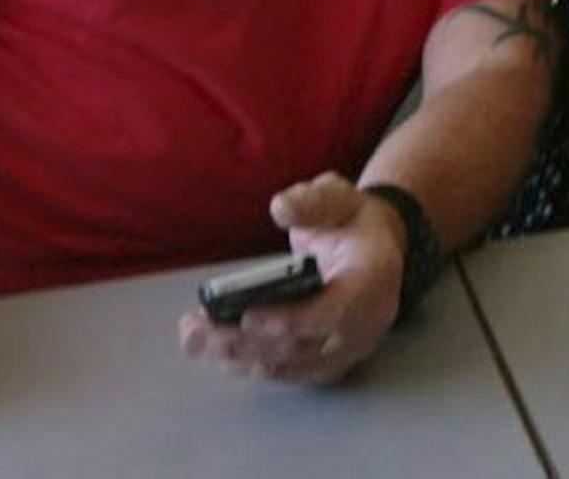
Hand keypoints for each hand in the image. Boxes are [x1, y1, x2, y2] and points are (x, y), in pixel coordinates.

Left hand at [178, 173, 404, 385]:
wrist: (374, 247)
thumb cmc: (351, 220)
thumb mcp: (337, 196)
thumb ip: (313, 200)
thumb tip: (281, 208)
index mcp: (374, 277)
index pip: (336, 312)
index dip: (293, 320)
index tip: (246, 316)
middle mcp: (367, 323)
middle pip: (303, 347)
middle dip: (245, 341)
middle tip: (196, 329)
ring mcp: (350, 349)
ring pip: (290, 365)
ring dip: (238, 356)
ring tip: (193, 337)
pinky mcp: (330, 363)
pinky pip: (288, 372)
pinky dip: (249, 364)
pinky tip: (214, 350)